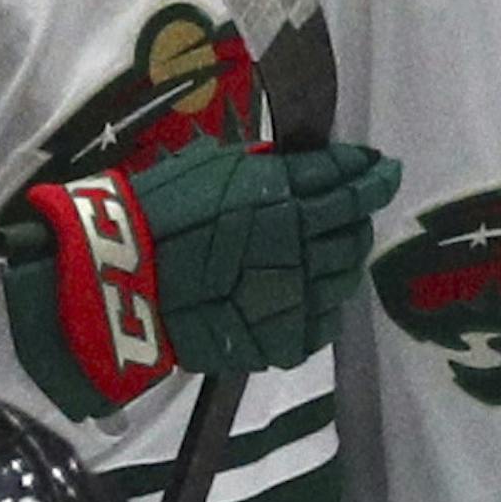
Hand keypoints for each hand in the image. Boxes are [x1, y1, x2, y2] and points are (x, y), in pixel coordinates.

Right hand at [0, 135, 400, 416]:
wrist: (117, 282)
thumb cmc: (154, 211)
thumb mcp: (210, 167)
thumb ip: (263, 168)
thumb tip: (301, 164)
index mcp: (284, 195)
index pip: (347, 180)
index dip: (370, 174)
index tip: (382, 169)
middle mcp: (301, 244)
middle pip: (353, 228)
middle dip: (361, 215)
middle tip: (359, 209)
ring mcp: (295, 295)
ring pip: (345, 276)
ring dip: (347, 259)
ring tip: (339, 250)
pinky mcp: (281, 337)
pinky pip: (323, 323)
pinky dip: (325, 306)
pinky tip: (312, 296)